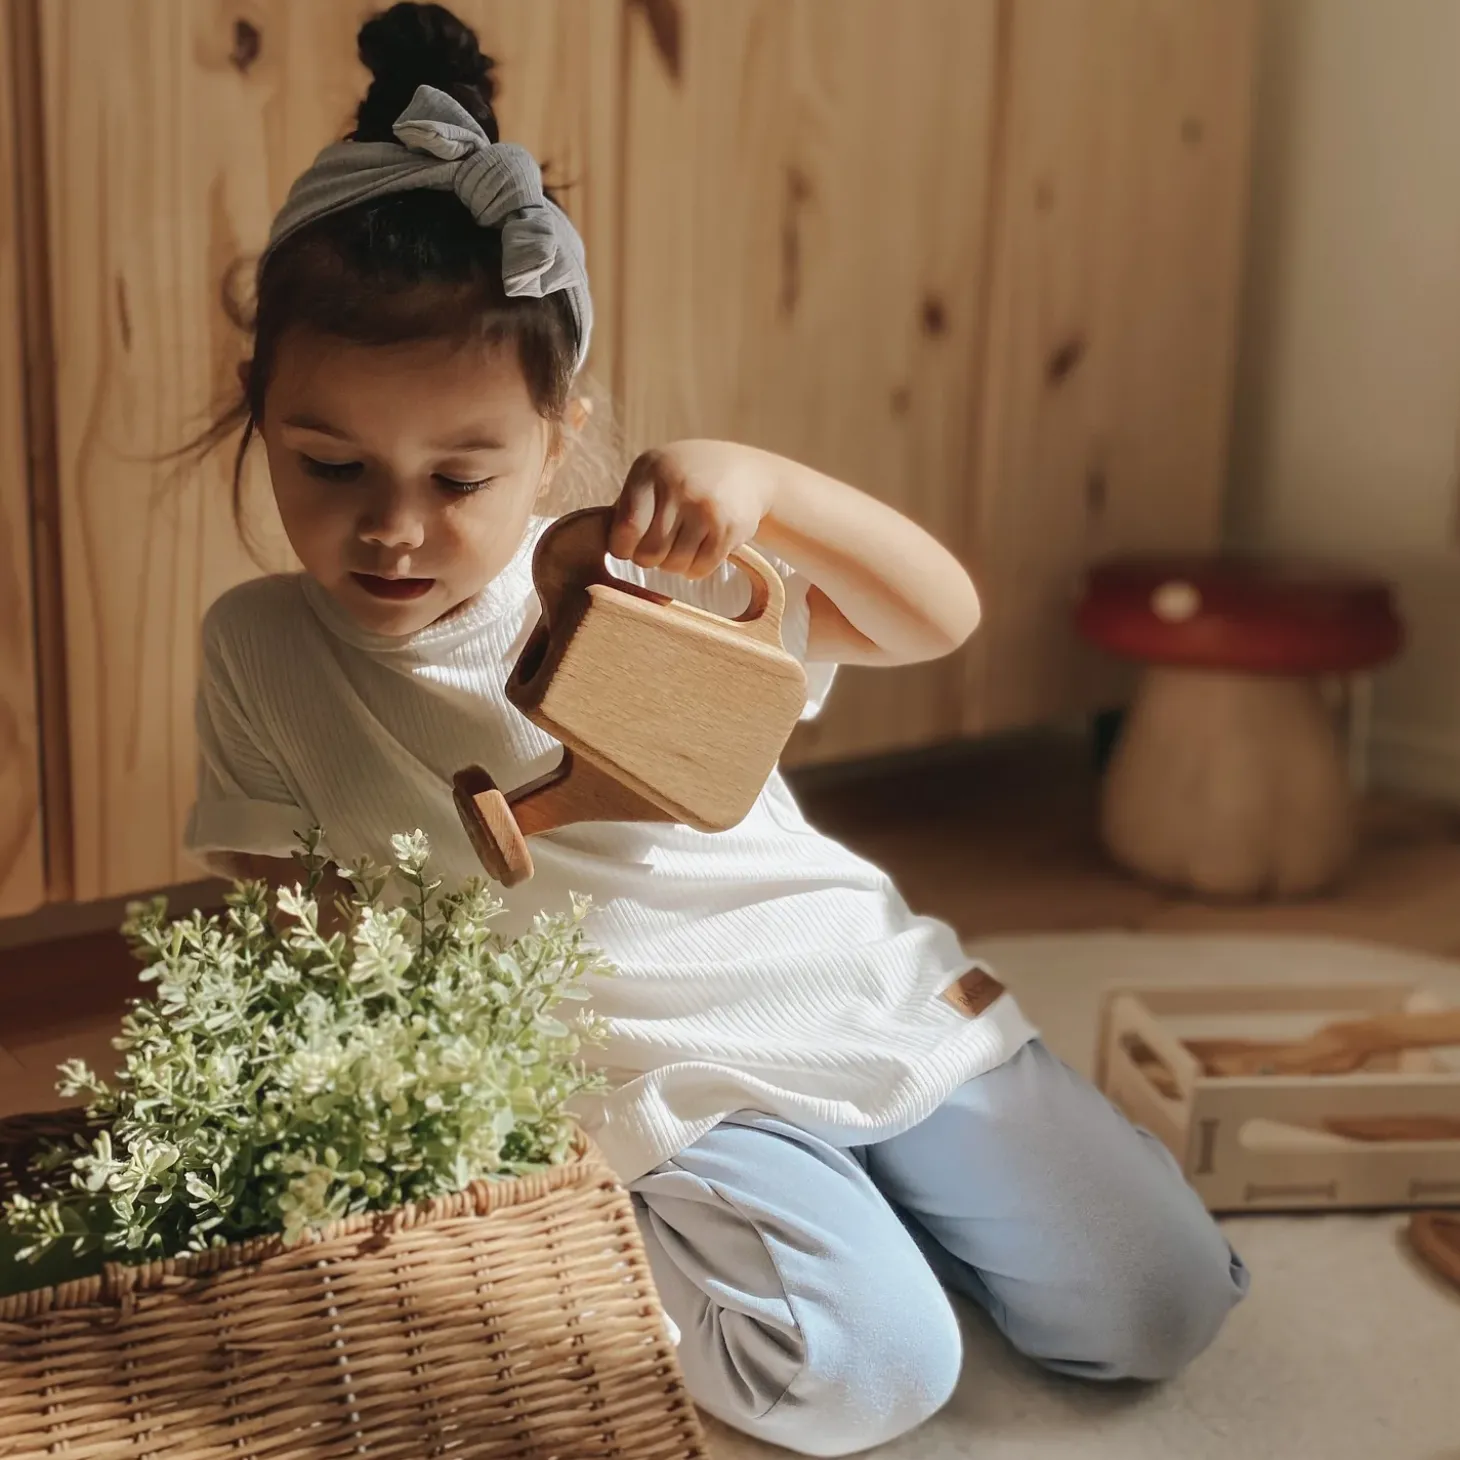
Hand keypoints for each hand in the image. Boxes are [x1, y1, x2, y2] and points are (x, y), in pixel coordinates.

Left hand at [609, 441, 774, 578]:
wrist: (747, 471)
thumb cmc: (686, 477)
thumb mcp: (654, 475)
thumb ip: (628, 505)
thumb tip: (602, 546)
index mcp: (650, 471)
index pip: (625, 530)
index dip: (623, 548)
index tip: (629, 546)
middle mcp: (678, 487)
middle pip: (649, 554)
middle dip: (651, 558)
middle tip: (660, 547)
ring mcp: (705, 508)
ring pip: (674, 565)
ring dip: (675, 564)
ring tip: (682, 545)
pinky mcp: (729, 528)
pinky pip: (700, 569)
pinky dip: (697, 568)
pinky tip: (700, 550)